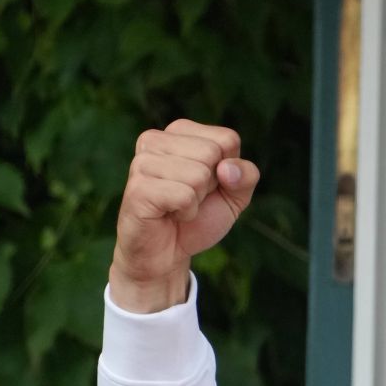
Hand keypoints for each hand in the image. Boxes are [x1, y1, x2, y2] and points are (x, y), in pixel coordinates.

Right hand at [110, 119, 260, 311]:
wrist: (167, 254)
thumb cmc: (198, 218)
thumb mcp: (234, 196)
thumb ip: (246, 176)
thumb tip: (228, 169)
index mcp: (179, 131)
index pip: (227, 139)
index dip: (228, 172)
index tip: (207, 186)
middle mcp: (156, 139)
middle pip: (212, 153)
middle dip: (210, 186)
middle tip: (190, 198)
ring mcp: (143, 161)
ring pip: (198, 174)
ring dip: (196, 201)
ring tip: (177, 206)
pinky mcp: (138, 187)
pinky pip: (185, 196)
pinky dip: (186, 213)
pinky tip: (169, 215)